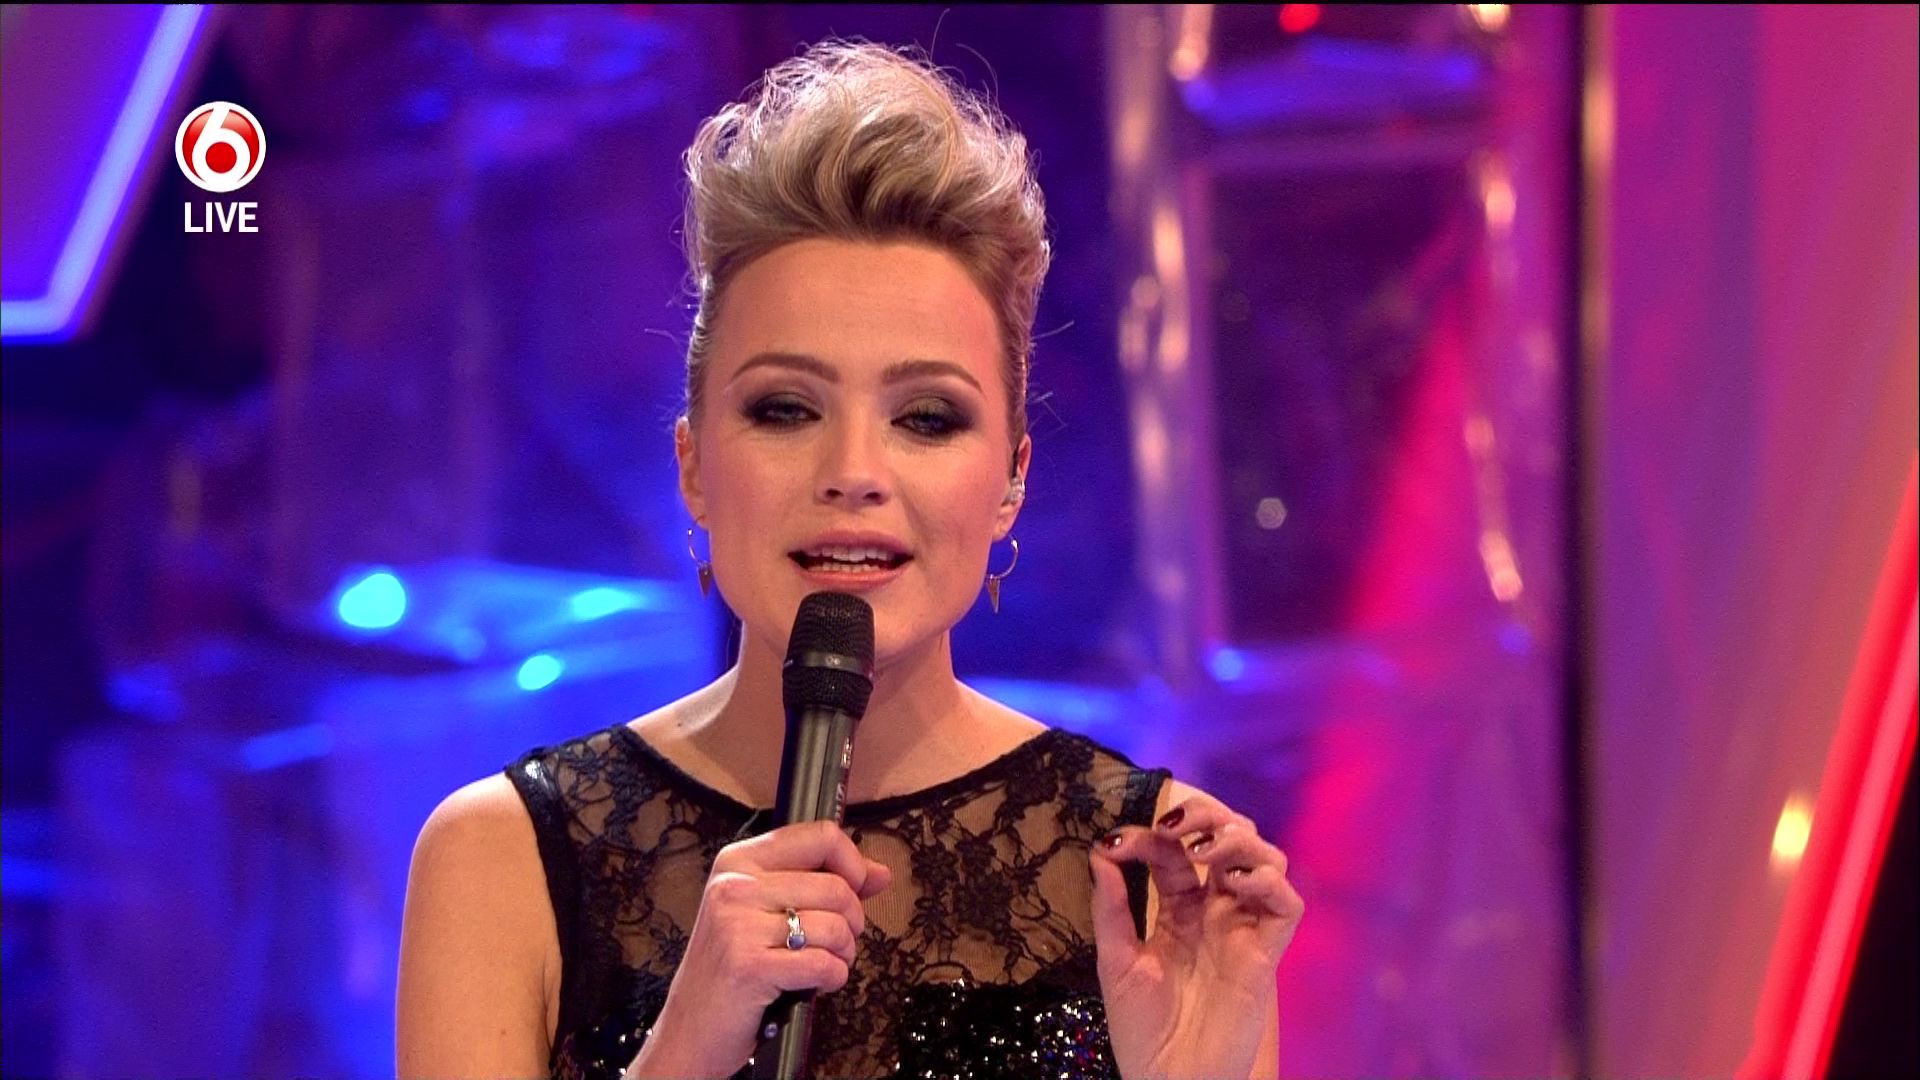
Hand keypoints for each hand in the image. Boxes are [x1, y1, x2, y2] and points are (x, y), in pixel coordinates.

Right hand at [626, 820, 891, 1078]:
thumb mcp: (766, 913)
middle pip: (835, 886)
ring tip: (825, 962)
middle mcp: (735, 886)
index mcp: (738, 861)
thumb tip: (879, 873)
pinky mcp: (750, 966)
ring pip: (834, 925)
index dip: (852, 862)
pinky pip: (824, 964)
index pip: (819, 835)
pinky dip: (833, 977)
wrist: (690, 1029)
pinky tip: (816, 983)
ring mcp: (739, 926)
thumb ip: (821, 883)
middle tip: (835, 940)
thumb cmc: (732, 968)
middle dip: (852, 920)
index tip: (858, 887)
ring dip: (844, 952)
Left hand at [1089, 790, 1302, 1079]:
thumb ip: (1110, 907)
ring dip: (1238, 839)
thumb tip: (1100, 849)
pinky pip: (1287, 904)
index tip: (1118, 842)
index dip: (1150, 833)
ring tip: (1204, 850)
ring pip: (1265, 858)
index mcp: (1177, 909)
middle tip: (1175, 825)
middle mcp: (1214, 910)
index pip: (1174, 850)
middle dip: (1205, 815)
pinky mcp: (1266, 954)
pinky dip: (1268, 880)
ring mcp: (1243, 928)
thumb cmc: (1142, 1029)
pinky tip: (1234, 882)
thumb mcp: (1116, 961)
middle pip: (1227, 838)